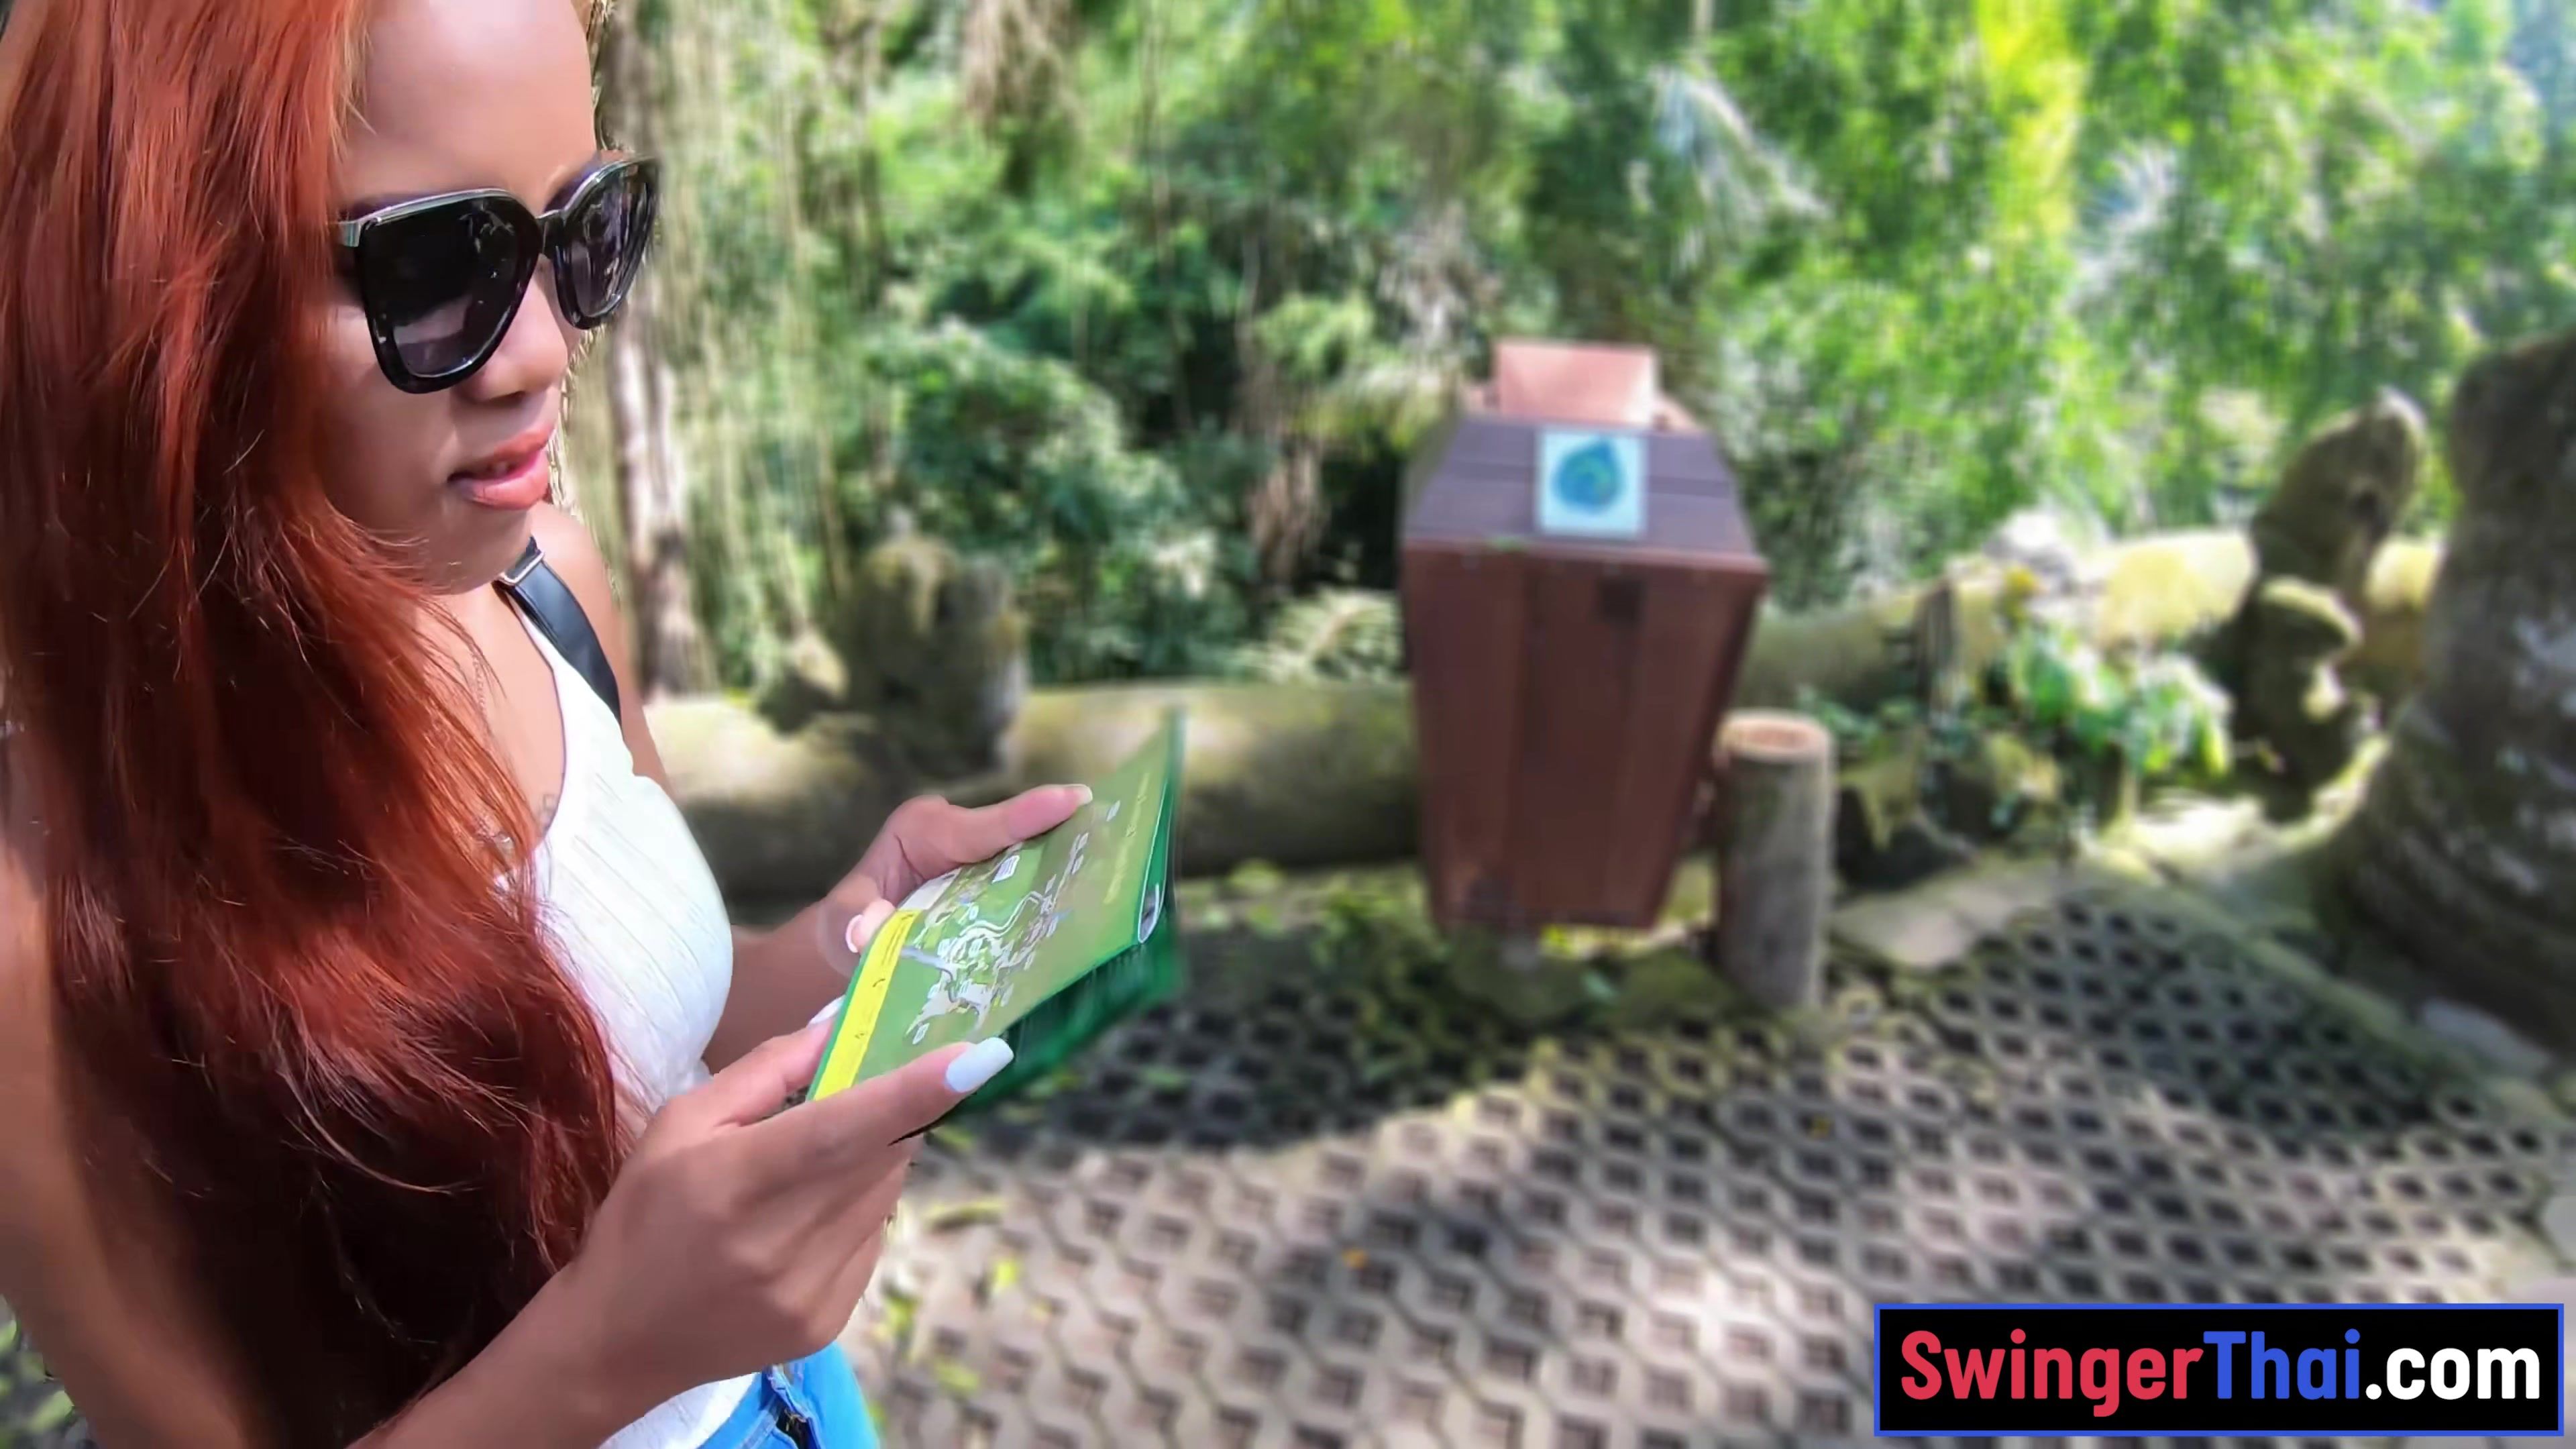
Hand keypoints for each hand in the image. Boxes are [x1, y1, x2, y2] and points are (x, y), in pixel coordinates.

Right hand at [557, 1019, 1015, 1414]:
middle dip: (892, 1116)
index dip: (912, 1093)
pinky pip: (873, 1241)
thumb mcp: (680, 1126)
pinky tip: (804, 1221)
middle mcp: (778, 1244)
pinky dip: (856, 1213)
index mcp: (733, 1183)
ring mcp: (808, 1292)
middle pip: (878, 1157)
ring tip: (810, 1172)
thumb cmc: (644, 1217)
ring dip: (871, 1164)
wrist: (618, 1341)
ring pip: (883, 1196)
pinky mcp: (827, 1323)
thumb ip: (763, 1072)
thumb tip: (839, 1029)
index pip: (838, 1131)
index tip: (979, 1059)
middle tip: (874, 1094)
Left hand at [816, 786, 1089, 966]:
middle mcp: (959, 834)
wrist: (851, 946)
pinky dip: (1051, 891)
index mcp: (923, 829)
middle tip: (1116, 829)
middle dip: (1063, 831)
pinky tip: (1085, 904)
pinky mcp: (993, 883)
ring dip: (1065, 863)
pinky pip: (1026, 883)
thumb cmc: (843, 928)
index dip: (1028, 814)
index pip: (983, 824)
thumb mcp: (838, 925)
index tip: (1073, 798)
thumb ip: (850, 924)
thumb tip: (867, 929)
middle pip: (1019, 834)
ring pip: (1029, 857)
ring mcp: (980, 859)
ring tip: (1116, 864)